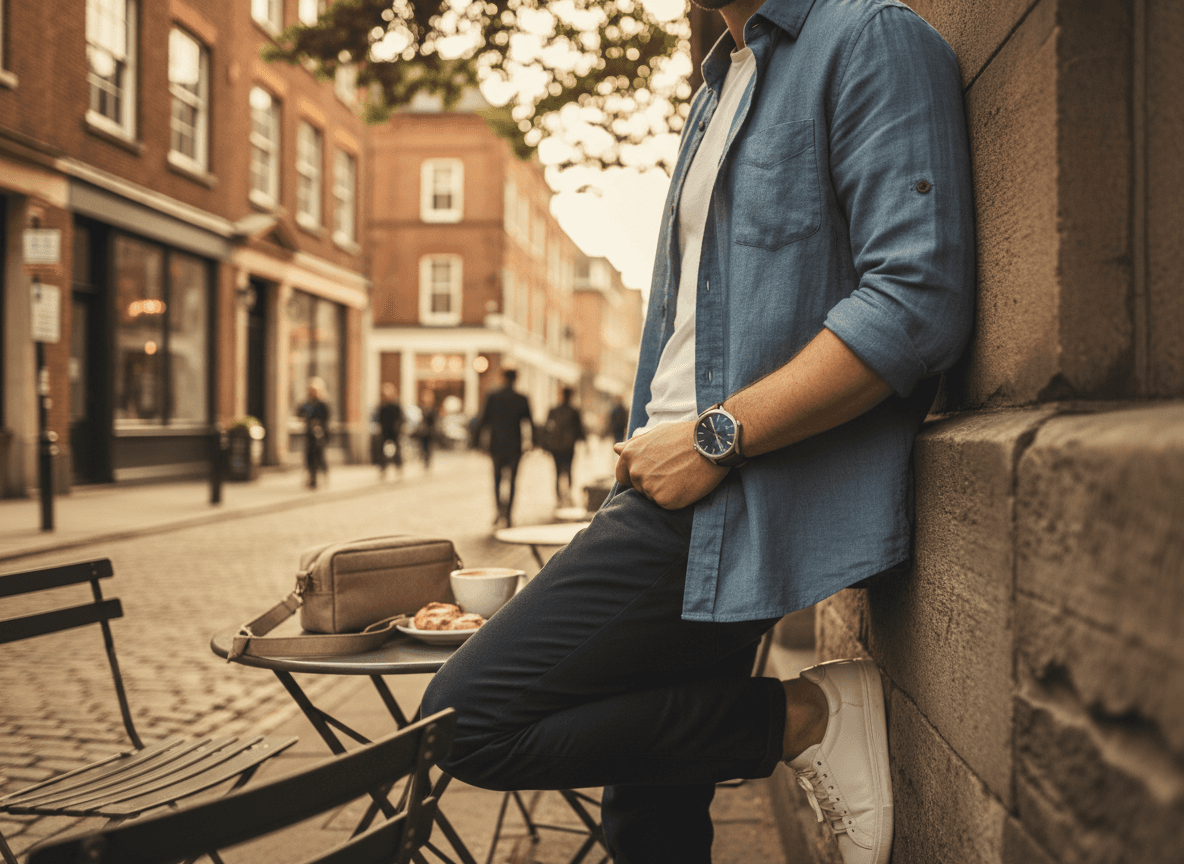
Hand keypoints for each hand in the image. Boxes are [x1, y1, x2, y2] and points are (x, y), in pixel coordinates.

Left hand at [613, 421, 728, 509]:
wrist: (711, 443)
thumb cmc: (685, 435)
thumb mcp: (657, 433)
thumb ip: (635, 444)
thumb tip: (616, 448)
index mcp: (629, 454)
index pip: (623, 476)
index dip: (637, 476)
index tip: (653, 472)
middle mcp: (635, 471)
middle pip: (639, 488)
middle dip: (653, 482)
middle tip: (673, 470)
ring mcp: (648, 487)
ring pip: (652, 497)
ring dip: (664, 490)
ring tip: (681, 474)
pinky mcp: (664, 500)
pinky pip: (666, 504)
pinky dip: (676, 498)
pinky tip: (686, 483)